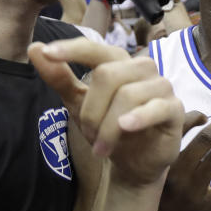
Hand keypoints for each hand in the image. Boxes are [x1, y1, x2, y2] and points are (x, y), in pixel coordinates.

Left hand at [29, 37, 183, 186]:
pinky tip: (126, 127)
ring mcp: (162, 87)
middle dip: (92, 110)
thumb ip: (59, 77)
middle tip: (88, 134)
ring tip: (103, 146)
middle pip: (108, 75)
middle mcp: (142, 68)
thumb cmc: (108, 127)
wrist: (134, 162)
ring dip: (108, 126)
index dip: (72, 50)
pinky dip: (139, 117)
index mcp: (119, 62)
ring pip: (128, 95)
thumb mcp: (78, 104)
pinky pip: (157, 107)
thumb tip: (35, 48)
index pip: (95, 48)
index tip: (48, 53)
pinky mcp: (175, 109)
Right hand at [150, 111, 210, 210]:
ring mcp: (192, 192)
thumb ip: (157, 158)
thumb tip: (171, 132)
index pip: (179, 130)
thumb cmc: (147, 205)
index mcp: (160, 163)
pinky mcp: (205, 209)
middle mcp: (176, 174)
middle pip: (205, 140)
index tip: (205, 114)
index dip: (195, 117)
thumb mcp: (145, 178)